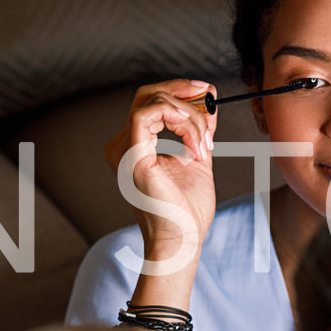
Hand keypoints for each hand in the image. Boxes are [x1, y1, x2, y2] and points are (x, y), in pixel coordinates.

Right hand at [102, 80, 217, 259]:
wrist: (183, 240)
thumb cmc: (187, 210)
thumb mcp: (197, 157)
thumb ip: (199, 129)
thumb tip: (209, 99)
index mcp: (134, 146)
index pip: (150, 102)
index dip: (180, 91)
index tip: (208, 94)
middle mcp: (122, 145)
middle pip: (147, 95)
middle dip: (182, 90)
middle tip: (209, 95)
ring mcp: (123, 151)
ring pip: (153, 103)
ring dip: (189, 117)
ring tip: (204, 144)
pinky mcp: (131, 157)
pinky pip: (147, 115)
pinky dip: (178, 120)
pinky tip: (195, 143)